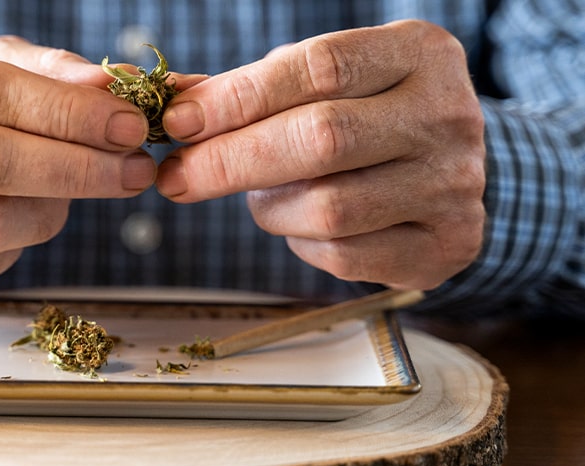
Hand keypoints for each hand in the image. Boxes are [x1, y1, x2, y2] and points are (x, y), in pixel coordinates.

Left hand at [157, 20, 485, 289]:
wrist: (447, 167)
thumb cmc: (365, 112)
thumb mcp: (320, 81)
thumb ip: (250, 88)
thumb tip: (170, 105)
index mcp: (418, 53)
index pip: (319, 69)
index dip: (239, 97)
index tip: (178, 122)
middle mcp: (446, 116)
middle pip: (322, 139)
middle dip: (231, 160)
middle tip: (176, 176)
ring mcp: (453, 186)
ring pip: (328, 208)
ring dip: (267, 207)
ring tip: (256, 194)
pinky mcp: (445, 245)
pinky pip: (343, 254)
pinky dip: (300, 241)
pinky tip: (300, 221)